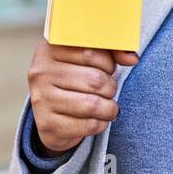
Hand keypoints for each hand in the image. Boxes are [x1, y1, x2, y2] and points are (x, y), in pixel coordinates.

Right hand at [27, 39, 137, 154]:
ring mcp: (41, 99)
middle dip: (111, 87)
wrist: (51, 114)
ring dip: (110, 108)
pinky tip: (98, 119)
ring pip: (93, 104)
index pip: (90, 51)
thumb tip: (132, 57)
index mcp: (49, 49)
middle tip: (108, 90)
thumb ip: (111, 51)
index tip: (107, 68)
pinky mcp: (47, 124)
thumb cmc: (75, 79)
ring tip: (109, 107)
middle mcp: (40, 72)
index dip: (108, 62)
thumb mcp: (88, 59)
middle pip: (95, 80)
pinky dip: (101, 124)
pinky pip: (88, 125)